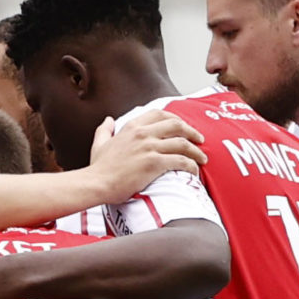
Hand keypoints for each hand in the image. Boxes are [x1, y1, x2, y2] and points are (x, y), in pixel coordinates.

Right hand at [84, 110, 203, 202]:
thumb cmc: (98, 168)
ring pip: (182, 143)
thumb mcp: (99, 144)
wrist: (96, 184)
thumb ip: (105, 130)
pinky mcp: (154, 163)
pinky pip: (180, 161)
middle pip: (176, 126)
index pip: (160, 114)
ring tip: (202, 158)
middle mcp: (143, 133)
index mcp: (132, 127)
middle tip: (200, 140)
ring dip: (196, 151)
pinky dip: (191, 165)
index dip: (176, 119)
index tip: (184, 126)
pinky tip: (194, 171)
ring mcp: (149, 148)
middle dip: (192, 132)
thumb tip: (108, 120)